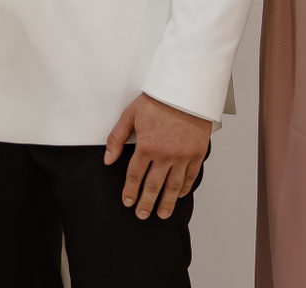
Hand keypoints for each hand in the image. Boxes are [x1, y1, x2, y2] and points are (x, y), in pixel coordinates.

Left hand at [104, 93, 211, 219]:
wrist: (186, 91)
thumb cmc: (159, 100)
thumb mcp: (130, 115)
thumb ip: (117, 138)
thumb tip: (108, 159)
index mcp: (147, 146)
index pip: (135, 176)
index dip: (130, 191)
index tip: (128, 201)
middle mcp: (165, 155)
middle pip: (153, 186)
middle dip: (146, 203)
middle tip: (142, 214)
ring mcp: (182, 156)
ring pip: (173, 186)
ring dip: (166, 203)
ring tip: (162, 214)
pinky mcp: (197, 154)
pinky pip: (190, 177)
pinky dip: (184, 188)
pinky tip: (179, 195)